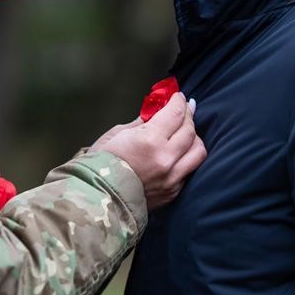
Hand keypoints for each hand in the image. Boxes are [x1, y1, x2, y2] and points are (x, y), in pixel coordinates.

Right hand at [92, 91, 205, 207]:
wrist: (96, 198)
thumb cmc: (99, 163)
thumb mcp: (116, 134)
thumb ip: (141, 122)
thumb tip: (156, 113)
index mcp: (150, 140)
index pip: (175, 114)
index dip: (178, 101)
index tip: (178, 96)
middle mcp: (166, 159)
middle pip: (190, 131)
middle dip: (188, 116)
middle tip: (184, 108)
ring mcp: (172, 178)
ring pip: (198, 152)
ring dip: (194, 138)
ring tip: (185, 132)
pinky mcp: (172, 192)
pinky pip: (189, 170)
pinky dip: (187, 158)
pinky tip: (179, 153)